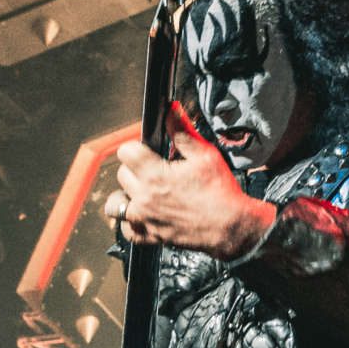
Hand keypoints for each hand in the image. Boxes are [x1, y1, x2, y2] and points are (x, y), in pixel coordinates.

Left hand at [105, 102, 275, 259]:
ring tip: (141, 192)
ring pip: (115, 204)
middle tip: (154, 170)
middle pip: (122, 174)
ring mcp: (146, 220)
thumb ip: (183, 132)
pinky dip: (130, 223)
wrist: (233, 227)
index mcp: (155, 175)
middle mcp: (145, 198)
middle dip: (135, 169)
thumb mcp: (205, 155)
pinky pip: (127, 230)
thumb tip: (171, 110)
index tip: (148, 151)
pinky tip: (142, 215)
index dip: (137, 147)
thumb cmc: (221, 193)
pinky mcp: (152, 237)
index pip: (126, 151)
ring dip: (125, 195)